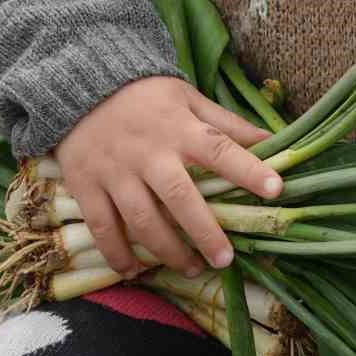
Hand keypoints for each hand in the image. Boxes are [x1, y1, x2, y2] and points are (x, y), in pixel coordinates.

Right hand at [55, 76, 281, 277]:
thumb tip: (271, 140)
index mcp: (179, 128)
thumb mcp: (187, 98)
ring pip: (142, 220)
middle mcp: (149, 152)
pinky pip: (103, 227)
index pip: (220, 149)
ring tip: (191, 269)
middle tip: (225, 259)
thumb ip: (226, 123)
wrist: (80, 84)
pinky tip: (135, 271)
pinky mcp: (86, 185)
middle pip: (179, 197)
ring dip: (167, 251)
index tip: (276, 189)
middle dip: (204, 231)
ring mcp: (115, 171)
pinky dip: (118, 254)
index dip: (248, 168)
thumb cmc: (145, 95)